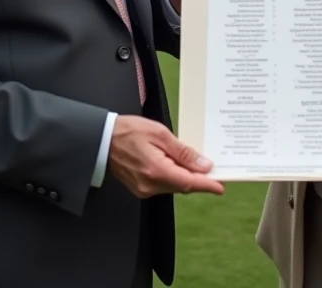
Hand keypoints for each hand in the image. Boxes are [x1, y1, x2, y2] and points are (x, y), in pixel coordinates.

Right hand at [107, 115, 223, 197]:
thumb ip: (183, 152)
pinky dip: (172, 177)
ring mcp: (143, 189)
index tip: (220, 187)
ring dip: (185, 177)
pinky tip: (174, 165)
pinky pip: (163, 186)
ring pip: (173, 187)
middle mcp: (149, 185)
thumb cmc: (127, 131)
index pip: (188, 183)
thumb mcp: (159, 134)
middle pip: (182, 186)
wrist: (101, 139)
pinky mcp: (140, 189)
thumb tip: (203, 164)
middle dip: (198, 179)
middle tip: (211, 169)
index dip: (207, 185)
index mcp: (156, 170)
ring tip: (191, 162)